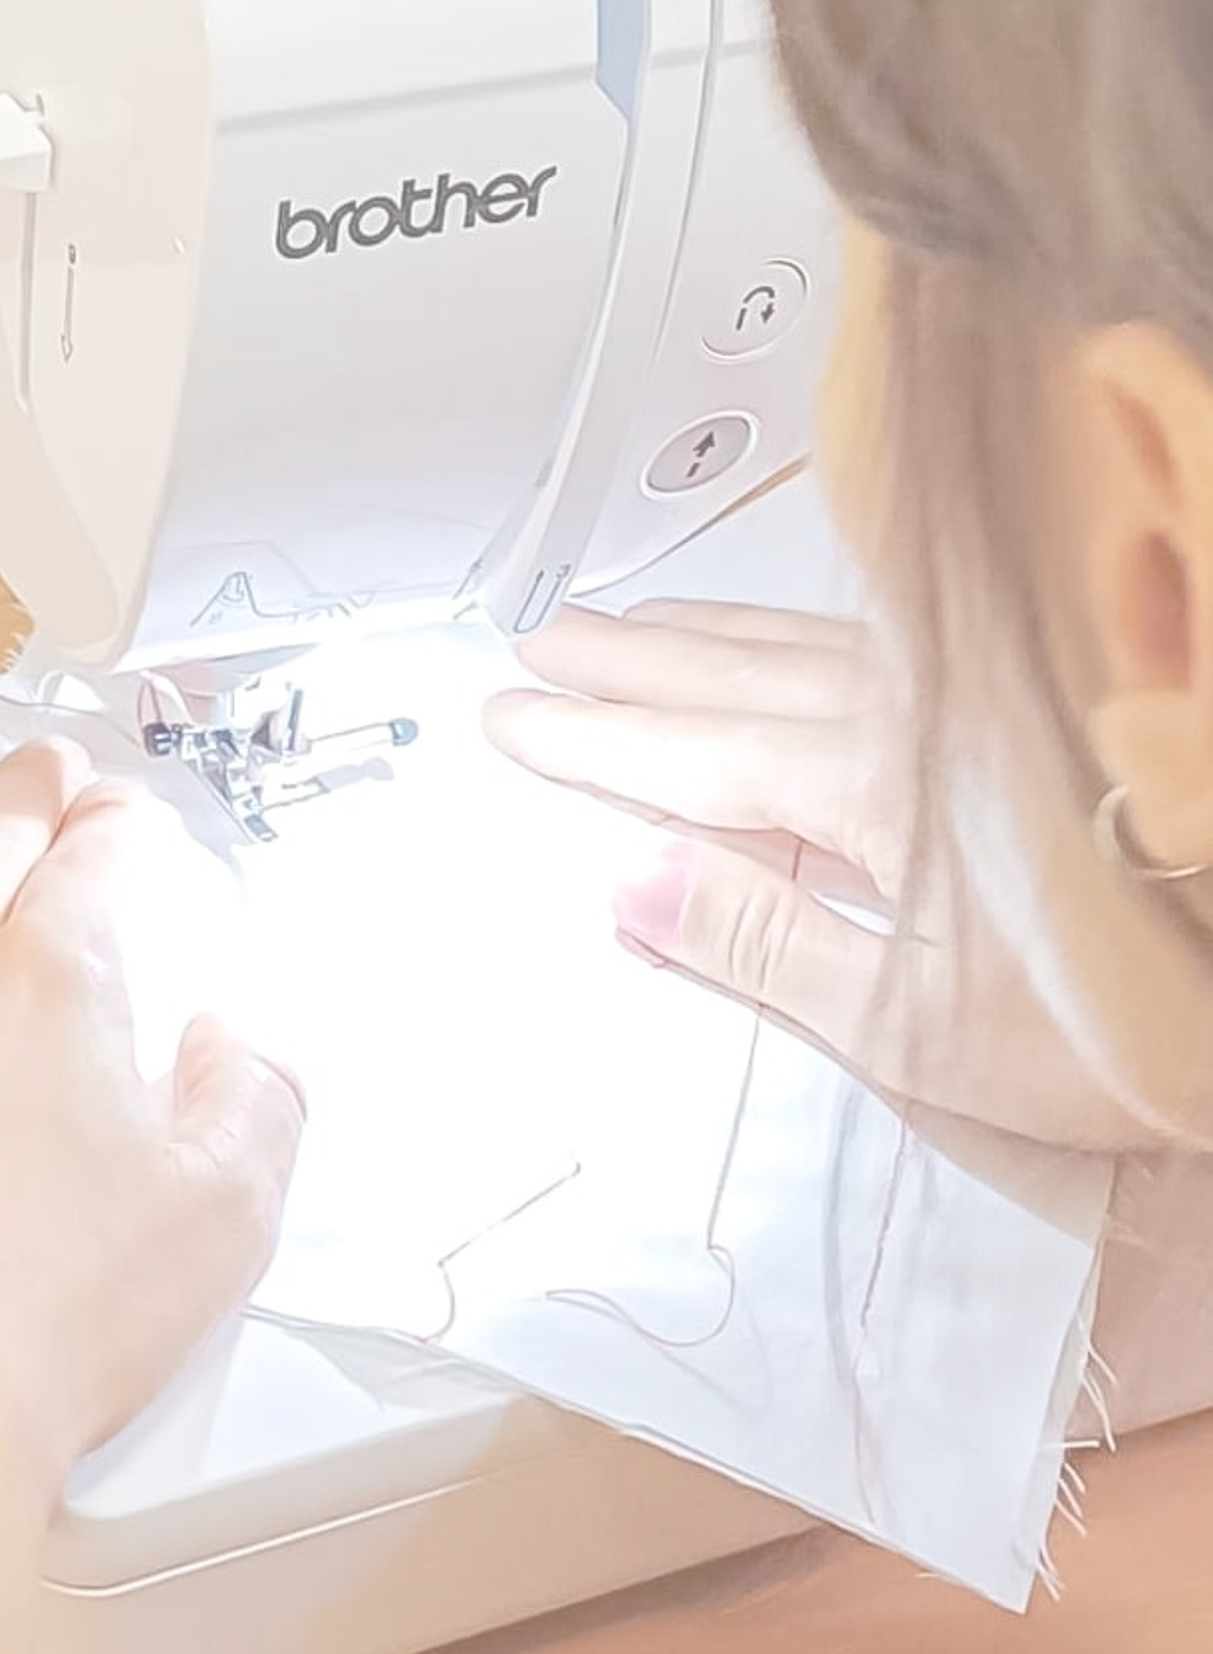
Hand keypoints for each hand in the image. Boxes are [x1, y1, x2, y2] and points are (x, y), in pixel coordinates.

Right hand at [482, 599, 1154, 1146]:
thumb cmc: (1137, 1018)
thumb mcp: (926, 1028)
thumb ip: (768, 950)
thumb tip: (633, 887)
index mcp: (871, 795)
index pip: (691, 759)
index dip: (591, 741)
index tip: (516, 720)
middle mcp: (915, 722)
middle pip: (732, 676)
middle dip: (625, 661)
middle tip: (540, 645)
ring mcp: (973, 701)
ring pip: (798, 645)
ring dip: (698, 634)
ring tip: (627, 625)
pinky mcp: (1026, 702)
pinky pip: (867, 641)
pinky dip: (792, 631)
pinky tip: (781, 631)